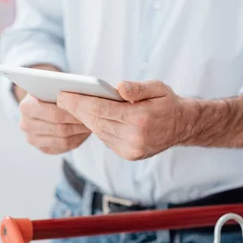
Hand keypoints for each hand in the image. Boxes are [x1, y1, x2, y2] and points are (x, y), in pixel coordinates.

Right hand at [19, 94, 91, 154]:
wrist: (40, 100)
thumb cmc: (50, 90)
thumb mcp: (54, 83)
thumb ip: (64, 88)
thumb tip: (85, 92)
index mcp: (26, 106)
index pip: (54, 114)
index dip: (74, 113)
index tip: (90, 110)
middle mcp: (25, 124)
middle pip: (60, 129)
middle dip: (80, 124)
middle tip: (96, 120)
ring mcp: (32, 138)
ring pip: (63, 140)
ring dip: (80, 133)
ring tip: (93, 126)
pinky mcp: (42, 148)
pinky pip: (63, 148)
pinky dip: (77, 140)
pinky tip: (85, 133)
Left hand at [57, 80, 189, 160]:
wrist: (182, 126)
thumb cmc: (167, 102)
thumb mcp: (158, 88)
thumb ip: (138, 87)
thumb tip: (119, 87)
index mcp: (140, 119)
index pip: (101, 109)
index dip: (79, 102)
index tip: (63, 95)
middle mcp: (135, 137)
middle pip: (96, 122)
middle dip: (76, 110)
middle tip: (60, 99)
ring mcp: (132, 149)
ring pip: (99, 132)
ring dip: (84, 119)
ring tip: (70, 106)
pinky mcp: (129, 155)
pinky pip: (106, 139)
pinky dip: (97, 128)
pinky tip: (89, 118)